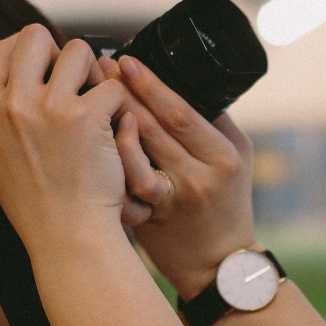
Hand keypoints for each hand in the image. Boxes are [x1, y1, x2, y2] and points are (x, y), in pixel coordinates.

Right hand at [0, 26, 139, 250]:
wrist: (66, 237)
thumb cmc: (36, 205)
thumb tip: (14, 80)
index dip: (26, 50)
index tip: (44, 65)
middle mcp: (11, 105)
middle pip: (35, 36)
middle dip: (60, 52)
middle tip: (75, 81)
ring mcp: (48, 108)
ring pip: (79, 51)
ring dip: (94, 72)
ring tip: (98, 102)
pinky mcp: (87, 117)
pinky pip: (112, 86)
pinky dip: (121, 104)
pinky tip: (117, 127)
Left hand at [101, 54, 257, 299]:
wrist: (218, 264)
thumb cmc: (228, 203)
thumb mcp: (236, 158)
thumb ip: (214, 122)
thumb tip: (181, 80)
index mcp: (222, 157)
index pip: (182, 113)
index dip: (151, 85)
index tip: (127, 60)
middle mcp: (197, 179)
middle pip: (152, 129)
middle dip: (123, 93)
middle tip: (98, 67)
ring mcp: (170, 202)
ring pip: (132, 159)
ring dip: (108, 126)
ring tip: (89, 99)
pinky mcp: (148, 220)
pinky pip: (122, 189)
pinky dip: (106, 167)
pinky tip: (91, 145)